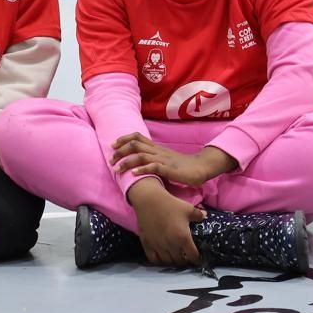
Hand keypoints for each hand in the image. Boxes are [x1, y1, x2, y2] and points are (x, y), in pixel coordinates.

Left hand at [111, 134, 236, 188]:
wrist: (201, 167)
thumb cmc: (183, 166)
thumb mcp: (165, 159)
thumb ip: (153, 158)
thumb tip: (137, 163)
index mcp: (156, 147)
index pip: (137, 137)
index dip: (123, 139)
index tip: (113, 146)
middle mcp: (158, 151)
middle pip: (135, 145)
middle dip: (120, 151)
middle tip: (111, 160)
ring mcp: (164, 159)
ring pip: (141, 156)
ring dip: (127, 162)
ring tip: (117, 169)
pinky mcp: (170, 169)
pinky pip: (154, 167)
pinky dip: (142, 170)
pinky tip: (134, 174)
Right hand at [128, 181, 206, 266]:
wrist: (149, 201)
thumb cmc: (171, 204)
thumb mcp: (188, 209)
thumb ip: (199, 215)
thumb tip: (205, 216)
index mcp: (183, 238)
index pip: (192, 255)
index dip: (197, 259)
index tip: (198, 260)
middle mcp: (171, 245)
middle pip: (180, 261)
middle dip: (185, 261)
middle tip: (186, 257)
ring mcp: (158, 246)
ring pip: (167, 262)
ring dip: (173, 262)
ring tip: (175, 258)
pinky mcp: (147, 244)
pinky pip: (153, 259)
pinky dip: (159, 261)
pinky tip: (162, 258)